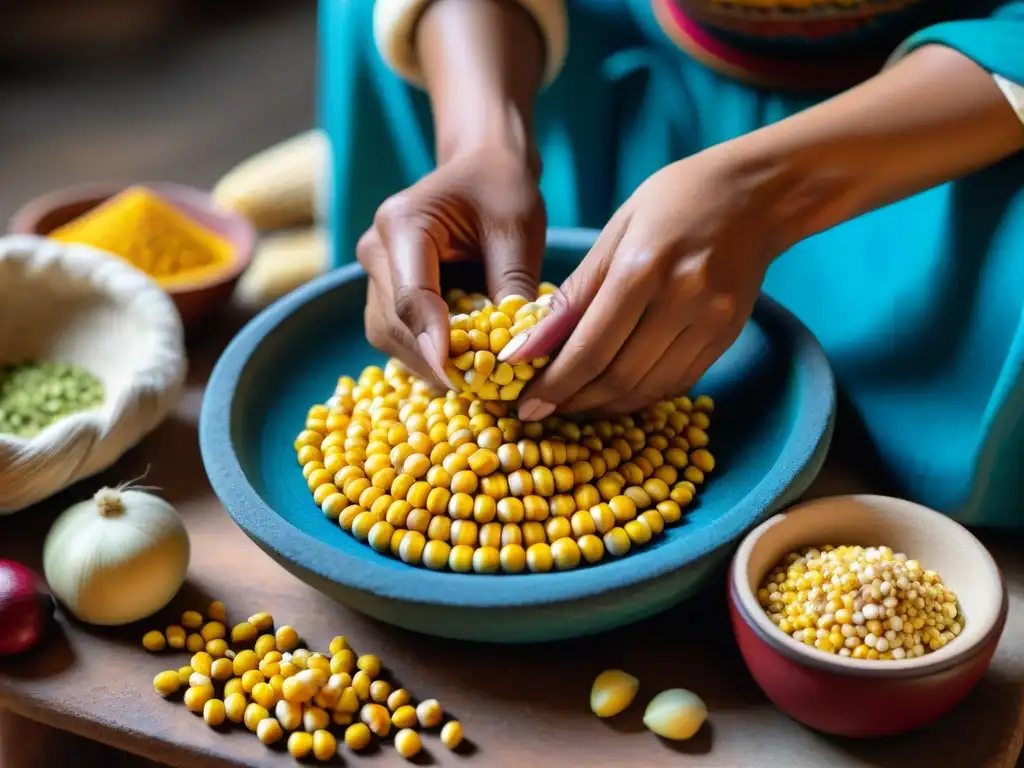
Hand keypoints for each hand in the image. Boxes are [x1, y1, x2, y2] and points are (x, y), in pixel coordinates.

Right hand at [358, 144, 545, 386]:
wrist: (482, 166)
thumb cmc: (502, 188)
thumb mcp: (518, 228)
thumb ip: (513, 285)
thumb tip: (516, 352)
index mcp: (401, 222)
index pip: (410, 295)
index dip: (432, 341)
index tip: (457, 377)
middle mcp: (376, 248)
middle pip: (393, 323)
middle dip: (433, 360)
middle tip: (479, 391)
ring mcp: (375, 272)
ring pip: (389, 335)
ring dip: (428, 362)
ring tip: (475, 381)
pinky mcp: (386, 290)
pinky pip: (398, 333)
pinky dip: (427, 353)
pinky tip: (463, 365)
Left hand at [506, 148, 784, 418]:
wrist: (756, 193)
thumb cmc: (674, 201)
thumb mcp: (614, 232)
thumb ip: (574, 293)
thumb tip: (528, 345)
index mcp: (643, 267)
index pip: (590, 346)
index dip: (555, 384)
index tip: (526, 405)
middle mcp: (681, 299)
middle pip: (618, 376)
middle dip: (574, 401)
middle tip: (543, 409)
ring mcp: (710, 322)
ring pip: (647, 389)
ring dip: (605, 406)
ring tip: (574, 403)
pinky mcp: (726, 336)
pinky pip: (676, 384)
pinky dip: (641, 396)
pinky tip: (616, 391)